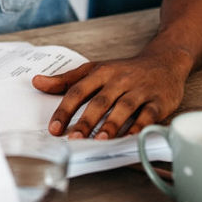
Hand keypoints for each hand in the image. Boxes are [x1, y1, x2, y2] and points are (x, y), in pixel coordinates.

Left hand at [31, 50, 191, 138]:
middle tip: (74, 139)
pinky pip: (148, 115)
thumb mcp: (94, 69)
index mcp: (101, 72)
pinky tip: (130, 137)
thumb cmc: (124, 70)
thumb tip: (37, 82)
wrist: (165, 61)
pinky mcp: (159, 101)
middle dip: (86, 121)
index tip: (55, 128)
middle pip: (100, 101)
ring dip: (112, 124)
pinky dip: (139, 126)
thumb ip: (66, 80)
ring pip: (124, 107)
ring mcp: (140, 90)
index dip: (65, 110)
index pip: (78, 91)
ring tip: (100, 139)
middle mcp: (120, 80)